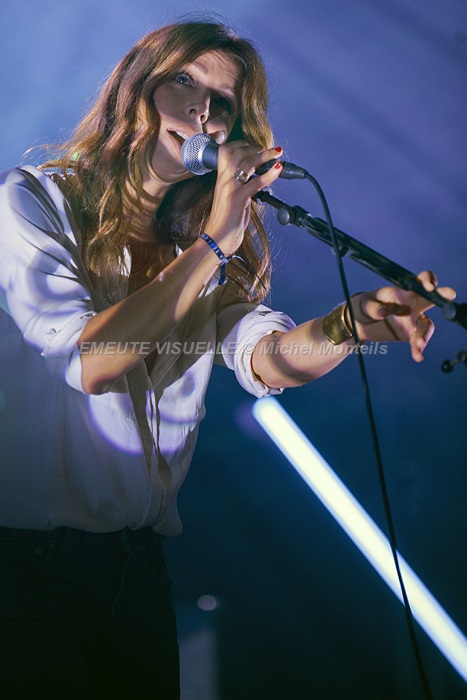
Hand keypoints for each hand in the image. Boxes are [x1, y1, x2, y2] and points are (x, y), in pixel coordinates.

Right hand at [203, 139, 283, 255]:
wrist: (217, 239)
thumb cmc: (225, 222)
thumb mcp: (231, 199)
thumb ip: (241, 187)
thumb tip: (255, 181)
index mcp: (221, 179)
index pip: (226, 151)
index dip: (241, 145)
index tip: (256, 147)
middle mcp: (224, 180)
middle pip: (236, 152)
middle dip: (255, 147)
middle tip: (270, 150)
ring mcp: (230, 188)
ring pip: (246, 163)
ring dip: (264, 155)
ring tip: (277, 152)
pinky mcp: (238, 199)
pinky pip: (256, 182)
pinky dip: (269, 174)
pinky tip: (278, 169)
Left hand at [350, 270, 455, 361]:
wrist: (359, 324)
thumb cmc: (364, 306)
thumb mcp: (365, 304)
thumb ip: (375, 307)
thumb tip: (384, 313)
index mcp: (404, 291)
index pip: (420, 282)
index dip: (428, 280)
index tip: (428, 286)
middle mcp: (413, 304)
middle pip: (432, 299)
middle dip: (443, 295)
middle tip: (450, 295)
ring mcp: (413, 320)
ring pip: (426, 325)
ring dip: (425, 334)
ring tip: (419, 344)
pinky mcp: (409, 335)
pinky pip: (417, 341)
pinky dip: (417, 349)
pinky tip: (418, 356)